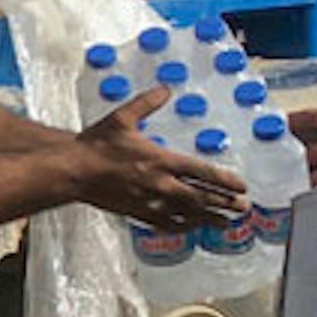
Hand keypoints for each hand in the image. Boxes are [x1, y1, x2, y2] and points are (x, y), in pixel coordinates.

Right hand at [71, 82, 249, 227]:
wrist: (73, 170)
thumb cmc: (96, 145)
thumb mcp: (123, 118)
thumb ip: (147, 103)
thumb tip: (165, 88)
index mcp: (161, 160)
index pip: (202, 172)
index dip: (225, 180)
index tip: (242, 186)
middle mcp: (160, 184)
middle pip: (201, 197)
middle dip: (224, 203)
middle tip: (242, 207)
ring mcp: (149, 201)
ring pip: (187, 214)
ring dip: (209, 219)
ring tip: (226, 224)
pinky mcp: (136, 213)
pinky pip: (165, 224)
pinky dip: (182, 227)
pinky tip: (190, 228)